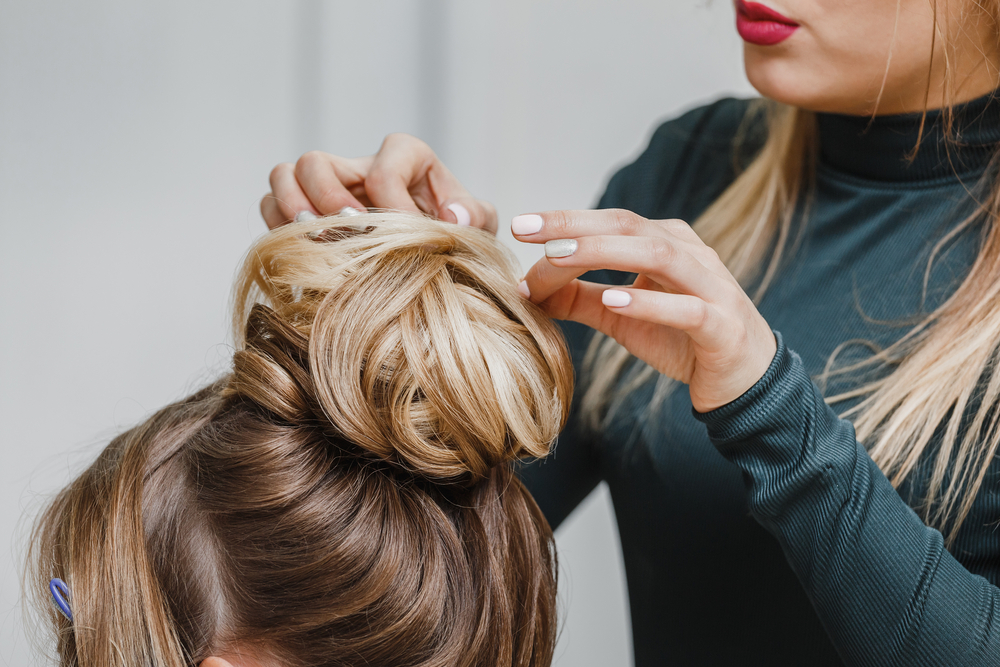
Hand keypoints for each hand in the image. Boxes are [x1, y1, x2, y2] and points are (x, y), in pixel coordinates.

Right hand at [261, 133, 497, 233]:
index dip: (393, 201)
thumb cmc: (456, 234)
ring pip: (285, 176)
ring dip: (292, 209)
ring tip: (317, 241)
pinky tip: (304, 253)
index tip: (409, 233)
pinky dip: (278, 228)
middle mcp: (359, 167)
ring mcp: (328, 189)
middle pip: (317, 161)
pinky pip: (271, 207)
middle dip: (328, 200)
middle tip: (349, 234)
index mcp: (405, 157)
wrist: (438, 257)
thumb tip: (452, 216)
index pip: (386, 165)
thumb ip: (475, 215)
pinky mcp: (306, 214)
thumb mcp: (477, 223)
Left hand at [513, 209, 776, 412]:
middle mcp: (690, 254)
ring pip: (658, 255)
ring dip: (605, 252)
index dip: (564, 220)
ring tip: (558, 257)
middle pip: (629, 226)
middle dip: (574, 225)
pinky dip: (649, 302)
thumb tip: (524, 289)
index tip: (518, 226)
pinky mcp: (722, 325)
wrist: (744, 381)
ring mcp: (711, 286)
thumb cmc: (682, 340)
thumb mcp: (621, 317)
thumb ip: (579, 298)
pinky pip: (686, 308)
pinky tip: (612, 299)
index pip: (610, 221)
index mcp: (667, 243)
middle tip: (526, 230)